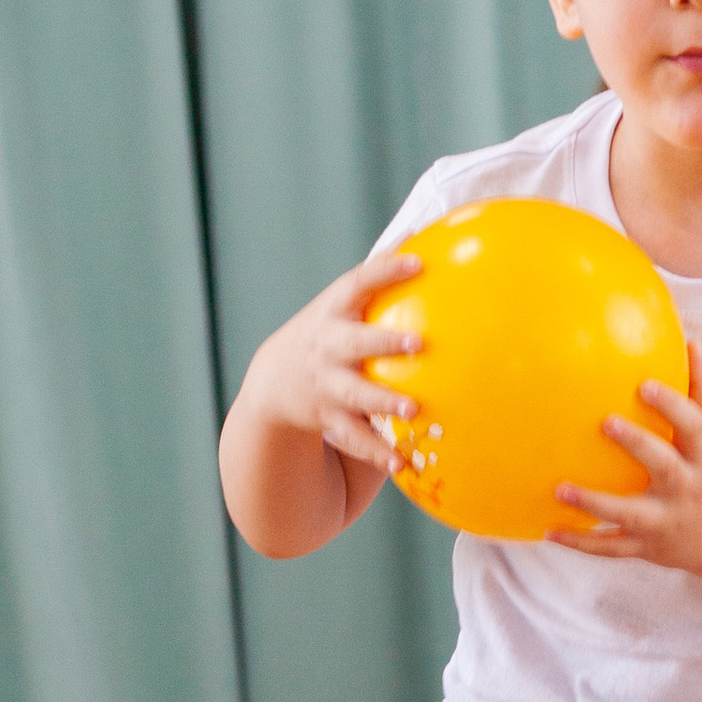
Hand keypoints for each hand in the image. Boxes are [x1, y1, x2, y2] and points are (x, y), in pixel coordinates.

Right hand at [240, 249, 423, 477]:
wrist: (276, 381)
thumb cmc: (329, 333)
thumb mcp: (342, 305)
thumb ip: (378, 281)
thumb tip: (425, 237)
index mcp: (333, 313)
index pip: (358, 283)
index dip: (385, 270)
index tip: (417, 261)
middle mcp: (327, 347)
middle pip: (354, 343)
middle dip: (383, 342)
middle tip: (418, 342)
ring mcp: (326, 385)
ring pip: (355, 395)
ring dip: (383, 402)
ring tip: (412, 409)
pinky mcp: (328, 419)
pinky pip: (354, 438)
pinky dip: (376, 452)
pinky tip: (401, 463)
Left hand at [550, 341, 701, 578]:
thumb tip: (689, 342)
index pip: (694, 427)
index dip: (672, 406)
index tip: (645, 384)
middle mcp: (685, 490)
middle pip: (665, 467)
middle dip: (638, 445)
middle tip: (606, 422)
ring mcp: (664, 522)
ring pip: (629, 514)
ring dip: (594, 503)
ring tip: (559, 488)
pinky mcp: (646, 546)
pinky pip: (611, 547)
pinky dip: (581, 541)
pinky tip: (549, 530)